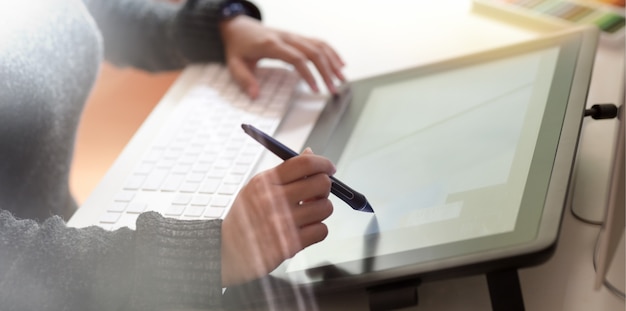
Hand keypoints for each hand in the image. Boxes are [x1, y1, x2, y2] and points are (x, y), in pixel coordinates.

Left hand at [219, 15, 345, 97]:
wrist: (237, 25)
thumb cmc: (238, 46)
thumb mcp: (234, 64)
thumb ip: (244, 80)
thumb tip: (254, 96)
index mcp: (271, 44)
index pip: (297, 58)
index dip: (309, 74)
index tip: (316, 89)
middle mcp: (286, 38)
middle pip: (313, 52)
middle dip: (327, 71)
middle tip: (334, 89)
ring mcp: (293, 36)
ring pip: (319, 46)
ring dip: (333, 62)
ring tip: (343, 79)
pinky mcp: (297, 37)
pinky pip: (318, 42)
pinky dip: (331, 52)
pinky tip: (340, 63)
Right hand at [221, 149, 334, 285]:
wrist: (227, 251)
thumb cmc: (245, 218)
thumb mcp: (257, 188)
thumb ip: (284, 172)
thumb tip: (310, 153)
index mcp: (265, 182)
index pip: (304, 164)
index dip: (323, 163)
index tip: (329, 168)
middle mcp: (273, 200)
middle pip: (321, 184)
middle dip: (324, 187)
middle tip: (317, 193)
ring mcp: (283, 223)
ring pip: (325, 208)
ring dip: (321, 210)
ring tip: (307, 214)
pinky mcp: (290, 244)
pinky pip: (322, 230)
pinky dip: (318, 230)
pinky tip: (305, 229)